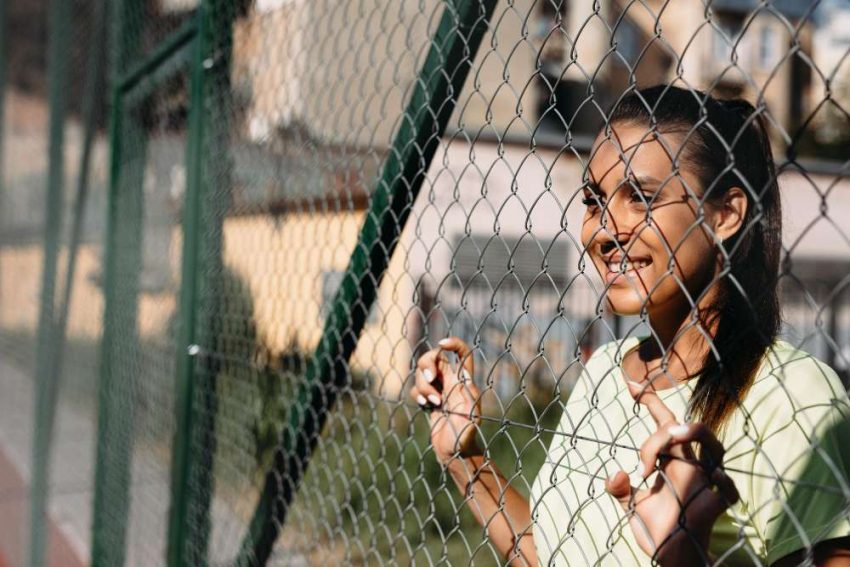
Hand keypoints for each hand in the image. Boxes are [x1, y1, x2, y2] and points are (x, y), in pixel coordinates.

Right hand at [410, 337, 481, 463]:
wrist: (455, 453)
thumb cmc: (466, 438)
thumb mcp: (471, 421)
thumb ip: (469, 402)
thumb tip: (467, 380)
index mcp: (463, 382)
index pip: (462, 354)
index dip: (453, 343)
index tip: (442, 344)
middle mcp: (451, 382)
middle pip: (433, 357)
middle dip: (426, 364)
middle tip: (431, 378)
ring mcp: (438, 391)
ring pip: (422, 374)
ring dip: (423, 386)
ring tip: (433, 403)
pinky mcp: (428, 401)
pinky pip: (416, 389)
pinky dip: (417, 396)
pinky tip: (425, 407)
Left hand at [605, 381, 739, 564]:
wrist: (671, 559)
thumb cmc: (657, 530)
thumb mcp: (631, 506)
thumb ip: (620, 489)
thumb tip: (614, 474)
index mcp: (672, 463)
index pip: (665, 424)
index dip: (650, 402)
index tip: (630, 384)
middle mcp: (690, 468)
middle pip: (686, 428)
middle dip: (664, 425)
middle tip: (642, 455)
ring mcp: (704, 485)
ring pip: (714, 446)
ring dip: (692, 434)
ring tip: (668, 437)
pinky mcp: (712, 507)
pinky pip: (727, 489)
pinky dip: (721, 483)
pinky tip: (708, 481)